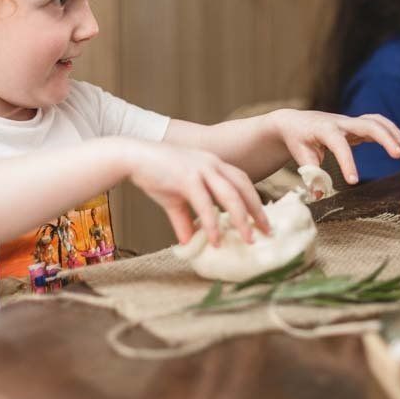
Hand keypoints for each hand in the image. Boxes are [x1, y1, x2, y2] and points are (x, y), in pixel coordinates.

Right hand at [126, 140, 269, 246]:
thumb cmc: (154, 174)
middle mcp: (212, 164)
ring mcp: (201, 170)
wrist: (131, 157)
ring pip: (230, 196)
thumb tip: (187, 241)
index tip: (263, 221)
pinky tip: (215, 240)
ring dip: (242, 219)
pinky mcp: (187, 178)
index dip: (254, 201)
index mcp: (214, 164)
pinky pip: (205, 204)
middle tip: (267, 232)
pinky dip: (212, 224)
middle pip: (244, 188)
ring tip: (248, 240)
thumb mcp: (174, 199)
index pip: (242, 182)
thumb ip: (184, 219)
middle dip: (257, 211)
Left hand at [268, 110, 399, 184]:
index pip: (339, 145)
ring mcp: (349, 122)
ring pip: (375, 121)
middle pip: (367, 124)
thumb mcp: (301, 157)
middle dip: (385, 138)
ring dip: (392, 132)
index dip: (347, 163)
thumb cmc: (298, 141)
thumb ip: (312, 175)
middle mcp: (340, 122)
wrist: (295, 123)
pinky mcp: (356, 124)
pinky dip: (391, 130)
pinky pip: (377, 123)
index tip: (353, 182)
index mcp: (324, 129)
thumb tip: (320, 195)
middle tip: (399, 156)